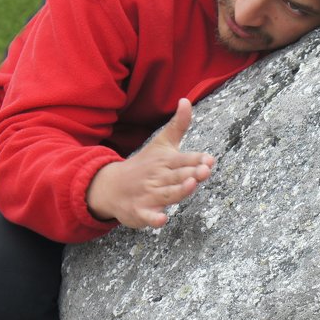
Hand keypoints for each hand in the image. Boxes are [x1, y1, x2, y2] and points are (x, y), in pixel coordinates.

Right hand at [86, 98, 214, 228]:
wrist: (110, 186)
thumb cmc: (145, 165)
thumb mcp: (161, 144)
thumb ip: (178, 125)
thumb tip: (186, 100)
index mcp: (165, 161)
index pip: (183, 159)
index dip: (196, 159)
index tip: (209, 159)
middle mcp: (158, 177)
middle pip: (177, 176)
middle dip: (191, 173)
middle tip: (204, 170)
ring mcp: (148, 194)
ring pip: (166, 194)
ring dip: (178, 191)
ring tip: (191, 185)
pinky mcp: (139, 211)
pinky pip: (146, 216)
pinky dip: (153, 219)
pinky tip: (161, 220)